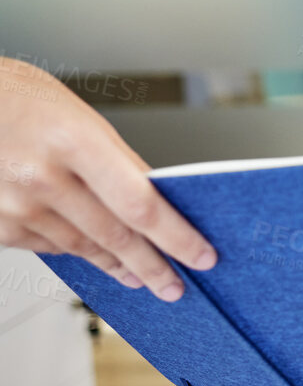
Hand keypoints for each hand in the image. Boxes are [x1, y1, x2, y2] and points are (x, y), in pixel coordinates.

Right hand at [0, 58, 216, 299]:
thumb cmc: (17, 99)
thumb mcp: (78, 116)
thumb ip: (119, 161)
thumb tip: (157, 200)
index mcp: (74, 142)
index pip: (140, 204)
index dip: (176, 237)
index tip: (202, 256)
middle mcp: (42, 178)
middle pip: (115, 236)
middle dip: (153, 267)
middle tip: (176, 286)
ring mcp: (15, 205)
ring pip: (82, 248)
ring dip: (116, 265)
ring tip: (139, 276)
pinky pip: (47, 246)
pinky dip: (73, 250)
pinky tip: (90, 252)